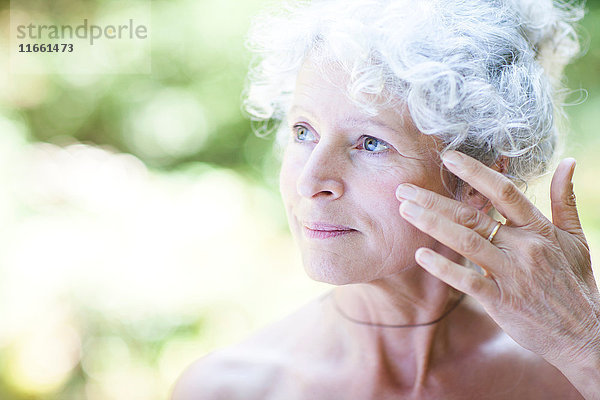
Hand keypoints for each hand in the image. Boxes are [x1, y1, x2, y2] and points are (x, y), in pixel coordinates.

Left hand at [395, 151, 599, 372]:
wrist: (584, 333)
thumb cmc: (575, 283)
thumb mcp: (576, 238)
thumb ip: (564, 200)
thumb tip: (567, 161)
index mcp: (539, 229)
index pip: (504, 191)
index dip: (475, 172)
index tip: (448, 157)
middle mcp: (524, 247)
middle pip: (474, 216)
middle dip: (435, 200)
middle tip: (404, 188)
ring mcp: (512, 274)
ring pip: (467, 242)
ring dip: (433, 225)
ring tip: (405, 211)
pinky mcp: (502, 301)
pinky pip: (468, 281)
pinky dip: (444, 268)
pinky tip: (420, 256)